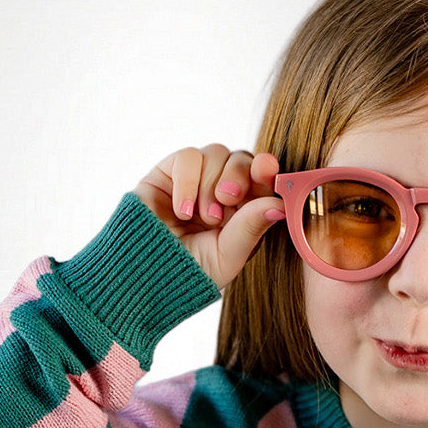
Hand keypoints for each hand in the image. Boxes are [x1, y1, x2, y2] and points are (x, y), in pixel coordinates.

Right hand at [133, 145, 283, 290]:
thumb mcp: (227, 255)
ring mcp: (197, 179)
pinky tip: (182, 210)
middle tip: (227, 199)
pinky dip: (188, 181)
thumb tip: (281, 205)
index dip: (267, 170)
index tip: (266, 169)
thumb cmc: (190, 271)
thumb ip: (251, 227)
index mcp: (244, 210)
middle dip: (239, 175)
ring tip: (204, 217)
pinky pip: (188, 157)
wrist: (146, 275)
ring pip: (217, 152)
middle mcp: (223, 190)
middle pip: (242, 159)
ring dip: (211, 184)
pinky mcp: (169, 172)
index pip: (263, 179)